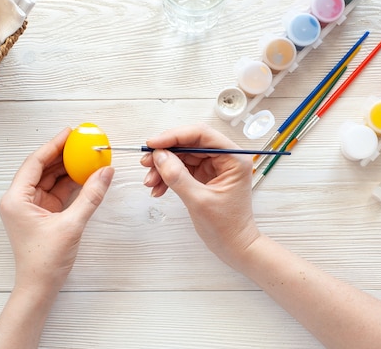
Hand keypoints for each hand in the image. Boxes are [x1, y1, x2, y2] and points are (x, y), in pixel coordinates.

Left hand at [0, 127, 114, 292]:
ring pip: (49, 179)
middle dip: (61, 154)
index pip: (35, 163)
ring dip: (67, 168)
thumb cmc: (45, 260)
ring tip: (86, 155)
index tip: (70, 132)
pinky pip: (55, 192)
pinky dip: (69, 184)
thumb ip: (90, 196)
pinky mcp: (40, 215)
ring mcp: (29, 207)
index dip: (53, 144)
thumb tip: (106, 172)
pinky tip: (84, 175)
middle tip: (81, 140)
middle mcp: (19, 200)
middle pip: (41, 168)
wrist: (39, 288)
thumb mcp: (72, 225)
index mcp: (16, 199)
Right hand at [140, 123, 259, 267]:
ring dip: (163, 167)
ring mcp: (214, 166)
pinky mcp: (204, 175)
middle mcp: (225, 157)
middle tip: (146, 163)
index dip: (175, 136)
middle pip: (189, 143)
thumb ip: (177, 176)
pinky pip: (181, 168)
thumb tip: (159, 156)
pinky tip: (157, 188)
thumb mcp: (199, 201)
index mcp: (233, 158)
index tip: (153, 144)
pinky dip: (167, 176)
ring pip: (182, 156)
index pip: (201, 134)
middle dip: (165, 153)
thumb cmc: (226, 227)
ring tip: (150, 182)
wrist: (234, 247)